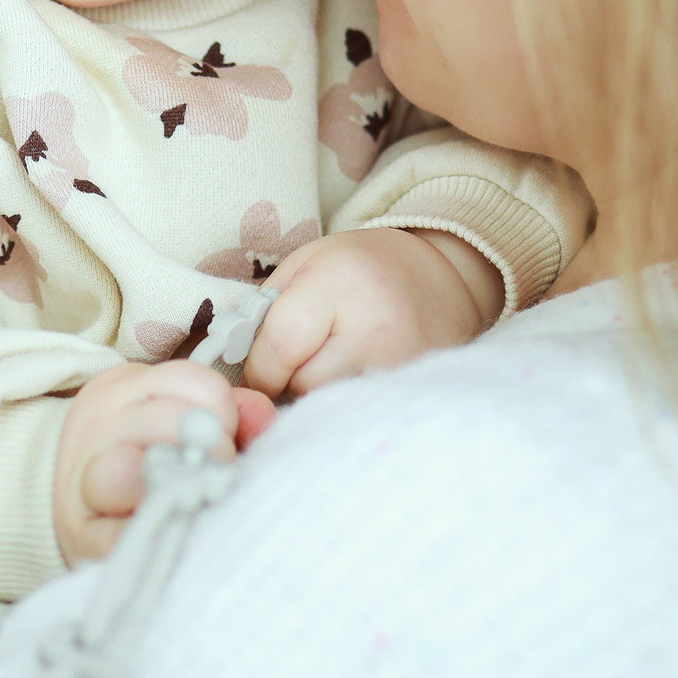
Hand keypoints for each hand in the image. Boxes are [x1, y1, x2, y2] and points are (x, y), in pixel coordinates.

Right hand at [54, 361, 276, 564]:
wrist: (75, 504)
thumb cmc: (141, 458)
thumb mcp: (176, 417)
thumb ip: (229, 413)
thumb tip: (265, 420)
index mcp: (125, 389)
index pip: (191, 380)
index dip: (222, 409)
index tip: (228, 433)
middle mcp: (100, 424)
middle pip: (166, 420)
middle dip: (209, 449)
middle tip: (220, 471)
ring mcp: (84, 478)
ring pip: (128, 469)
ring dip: (174, 487)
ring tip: (195, 498)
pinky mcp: (83, 533)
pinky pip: (118, 533)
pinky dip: (152, 531)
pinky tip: (174, 530)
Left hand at [243, 228, 499, 399]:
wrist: (442, 278)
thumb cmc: (362, 268)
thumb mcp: (306, 263)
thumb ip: (268, 308)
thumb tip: (235, 363)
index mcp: (339, 284)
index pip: (279, 349)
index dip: (259, 366)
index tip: (259, 366)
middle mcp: (374, 329)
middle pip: (304, 387)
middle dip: (288, 384)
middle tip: (293, 368)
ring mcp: (402, 366)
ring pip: (332, 409)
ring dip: (317, 399)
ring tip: (325, 372)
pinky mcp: (417, 391)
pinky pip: (362, 415)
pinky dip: (346, 408)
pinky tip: (350, 386)